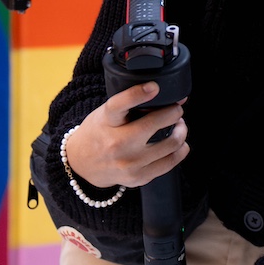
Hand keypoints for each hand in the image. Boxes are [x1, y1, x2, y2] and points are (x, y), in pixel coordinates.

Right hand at [63, 82, 188, 188]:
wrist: (82, 165)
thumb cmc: (99, 133)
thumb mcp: (105, 113)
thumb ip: (130, 104)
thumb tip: (170, 96)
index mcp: (106, 122)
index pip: (118, 105)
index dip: (137, 94)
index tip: (154, 87)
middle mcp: (116, 144)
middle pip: (154, 124)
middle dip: (174, 112)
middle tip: (175, 110)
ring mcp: (128, 163)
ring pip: (171, 143)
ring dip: (181, 130)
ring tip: (178, 126)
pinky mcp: (138, 178)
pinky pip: (171, 162)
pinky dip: (180, 149)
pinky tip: (176, 143)